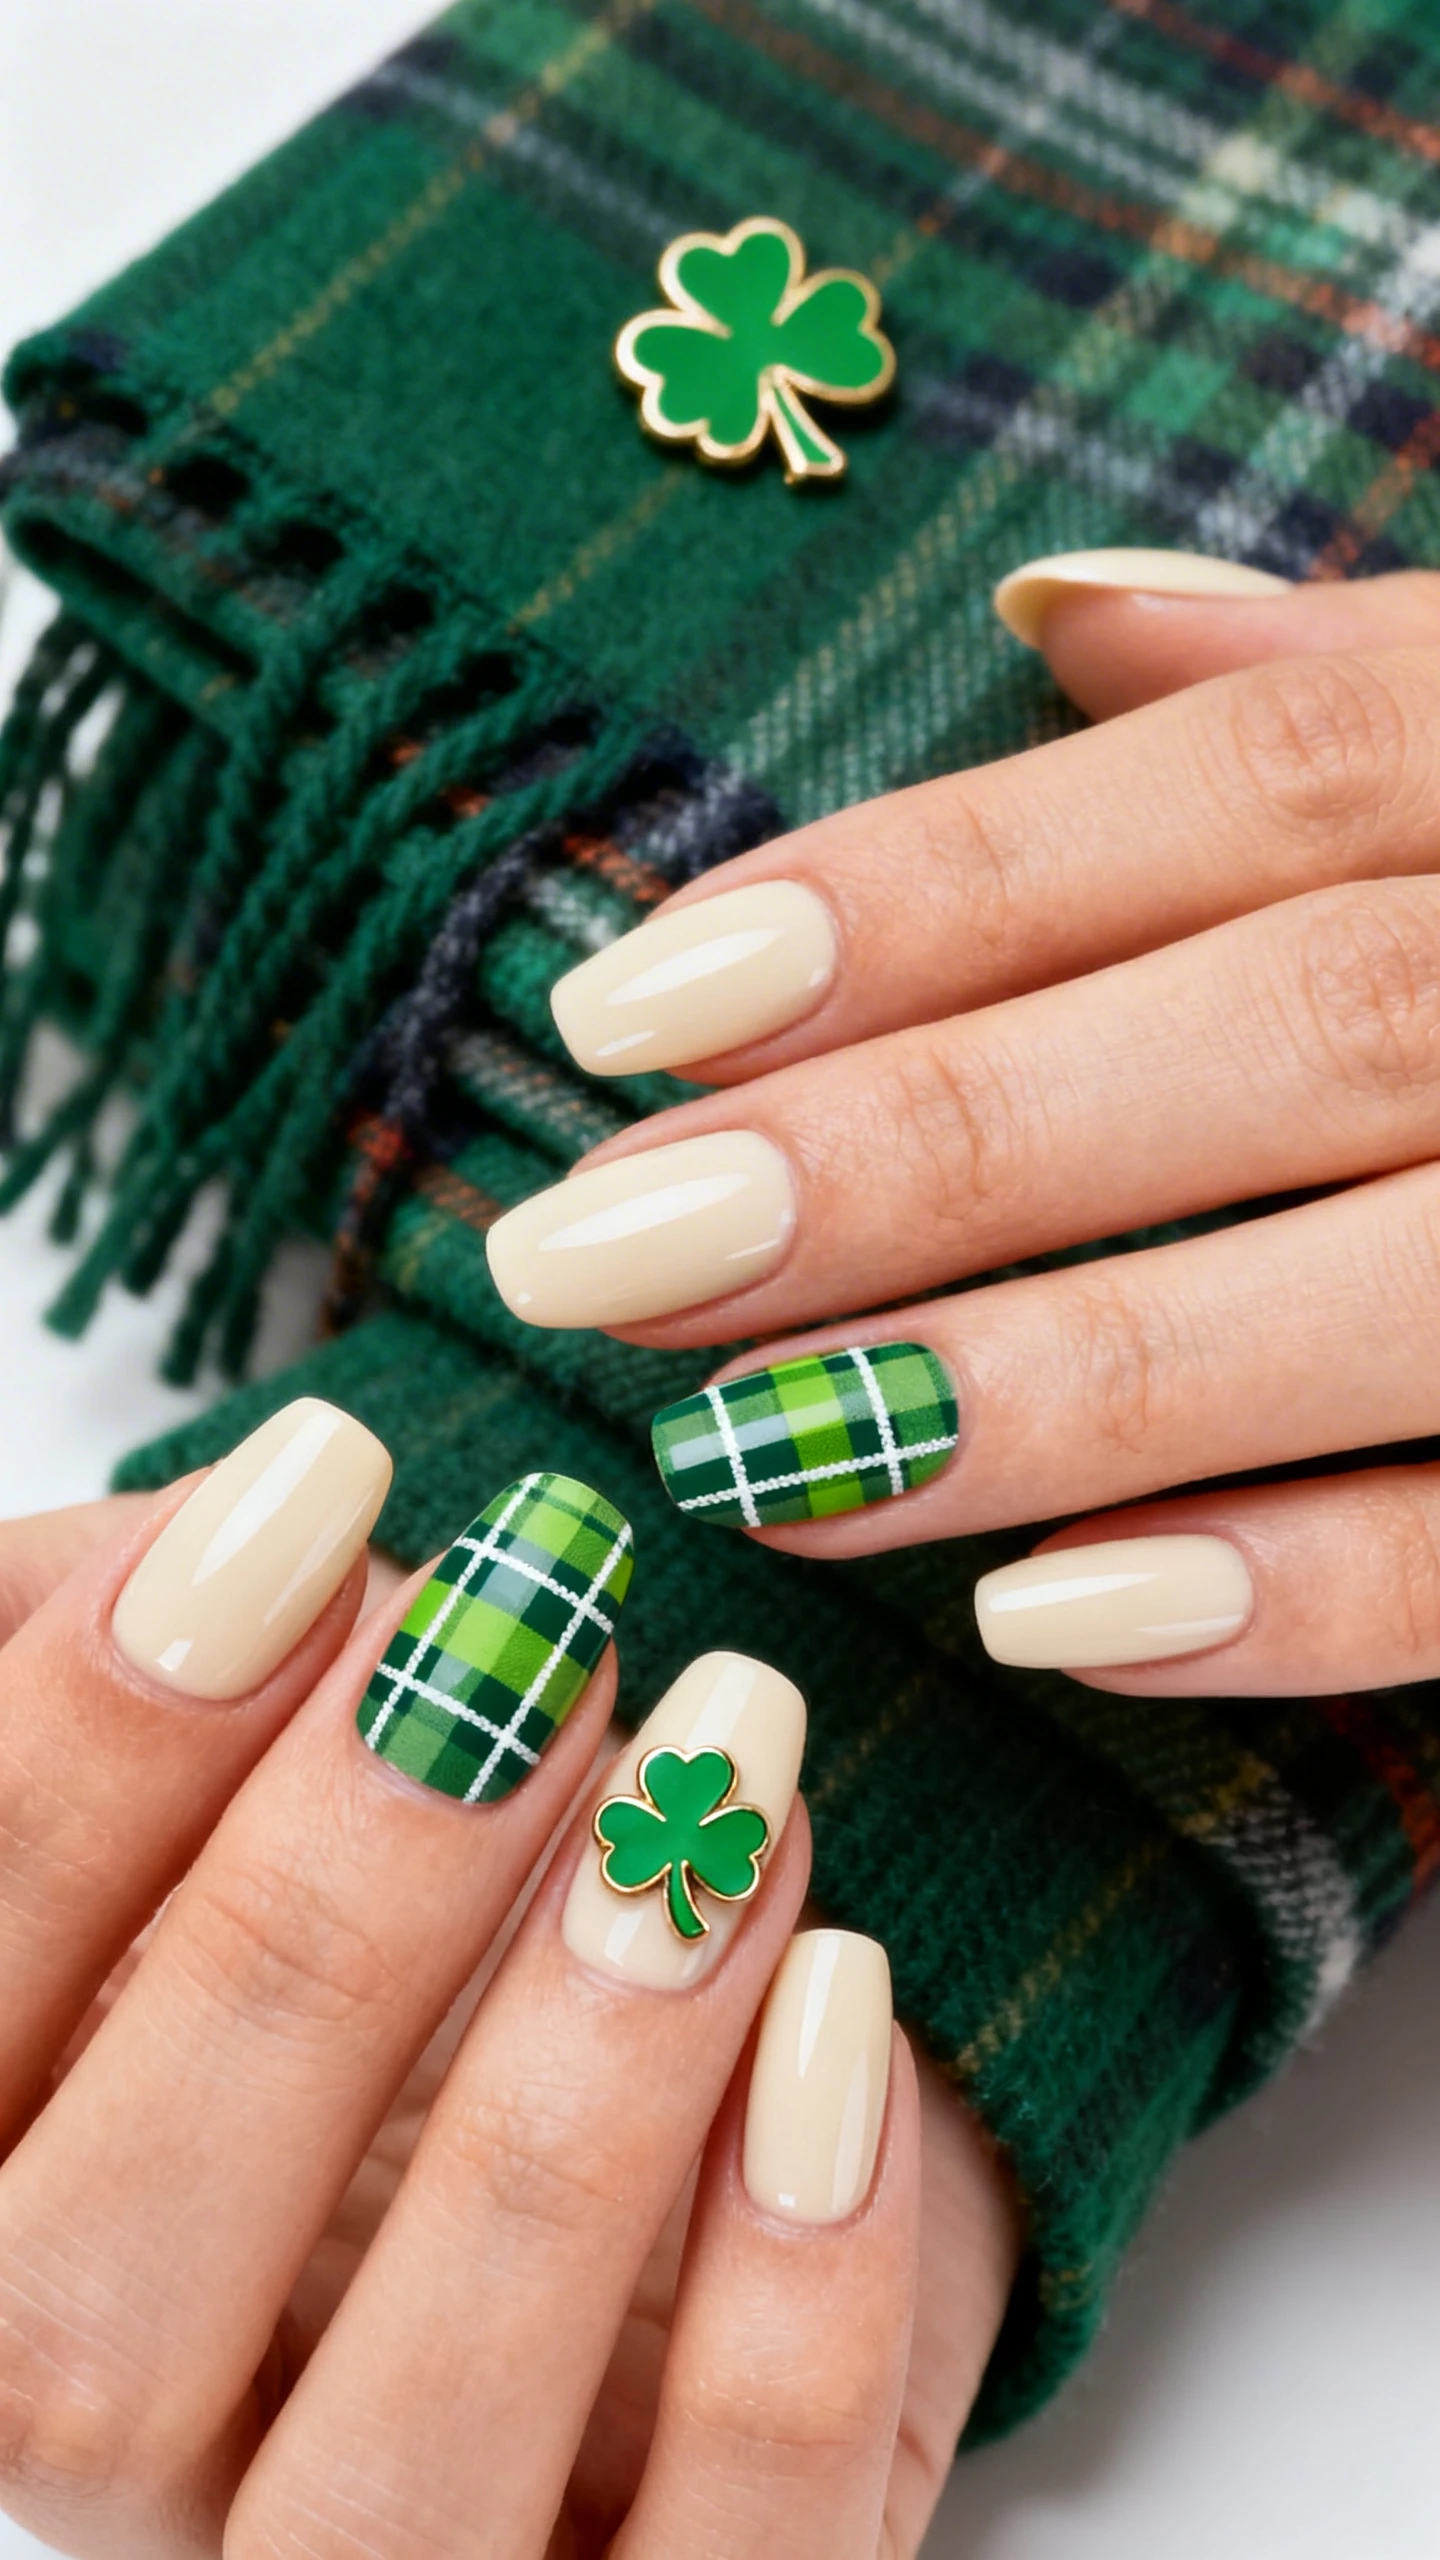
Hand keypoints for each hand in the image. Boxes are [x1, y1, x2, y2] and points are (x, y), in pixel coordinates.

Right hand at [0, 1435, 1013, 2558]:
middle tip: (531, 1638)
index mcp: (14, 2212)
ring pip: (382, 2489)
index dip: (72, 1774)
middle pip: (83, 2328)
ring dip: (562, 2113)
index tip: (308, 1502)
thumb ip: (168, 1651)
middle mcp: (143, 2456)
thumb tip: (210, 1522)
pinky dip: (792, 2304)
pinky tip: (843, 2012)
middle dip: (310, 1934)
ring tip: (726, 1810)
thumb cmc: (447, 1923)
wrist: (715, 2125)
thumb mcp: (275, 1767)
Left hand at [492, 564, 1439, 1698]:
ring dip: (1055, 1376)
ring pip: (1388, 1275)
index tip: (625, 1015)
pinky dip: (1308, 1584)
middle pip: (1274, 1020)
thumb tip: (1053, 608)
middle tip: (599, 1258)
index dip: (913, 895)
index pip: (1216, 794)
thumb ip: (1338, 676)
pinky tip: (1057, 1618)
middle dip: (918, 1143)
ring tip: (760, 1452)